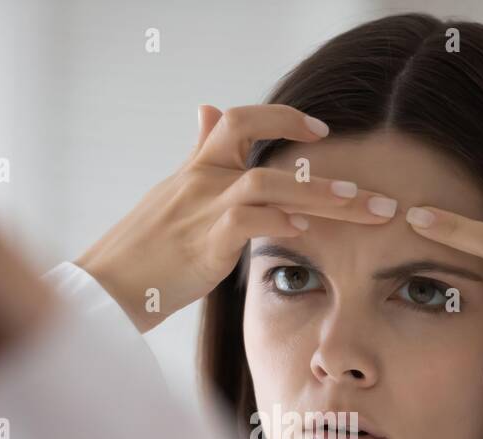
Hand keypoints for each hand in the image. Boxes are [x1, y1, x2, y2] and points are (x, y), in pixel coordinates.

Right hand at [76, 104, 399, 331]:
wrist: (106, 285)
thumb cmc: (142, 246)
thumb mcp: (172, 190)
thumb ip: (199, 151)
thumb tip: (208, 108)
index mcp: (198, 168)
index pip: (239, 119)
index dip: (283, 118)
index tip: (321, 131)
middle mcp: (202, 181)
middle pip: (270, 156)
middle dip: (328, 175)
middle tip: (376, 196)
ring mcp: (201, 211)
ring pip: (266, 183)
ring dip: (318, 196)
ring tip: (358, 208)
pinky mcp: (202, 244)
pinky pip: (245, 220)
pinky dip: (276, 220)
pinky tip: (304, 229)